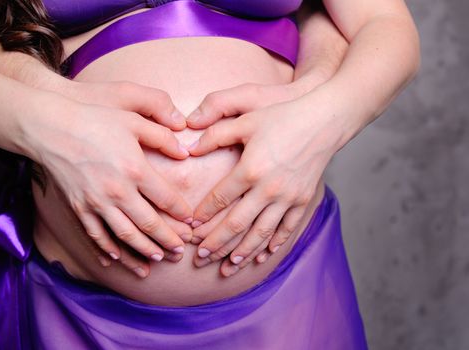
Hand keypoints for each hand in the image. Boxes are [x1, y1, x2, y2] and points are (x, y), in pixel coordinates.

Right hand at [27, 82, 192, 276]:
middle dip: (168, 240)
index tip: (191, 223)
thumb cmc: (95, 119)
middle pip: (149, 224)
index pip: (167, 199)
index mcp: (136, 170)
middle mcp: (118, 192)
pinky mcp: (79, 208)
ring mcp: (97, 203)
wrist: (51, 127)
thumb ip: (162, 136)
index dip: (182, 214)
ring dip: (143, 252)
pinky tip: (115, 259)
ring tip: (157, 260)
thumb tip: (185, 153)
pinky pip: (96, 236)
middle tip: (180, 252)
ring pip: (125, 236)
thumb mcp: (133, 120)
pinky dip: (107, 250)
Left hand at [186, 86, 341, 274]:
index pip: (220, 199)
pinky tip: (263, 256)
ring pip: (261, 233)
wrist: (325, 121)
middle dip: (216, 243)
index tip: (190, 228)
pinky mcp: (303, 200)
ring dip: (243, 252)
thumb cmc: (283, 117)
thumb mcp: (246, 120)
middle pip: (237, 224)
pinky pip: (286, 229)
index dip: (203, 215)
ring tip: (227, 267)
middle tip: (201, 258)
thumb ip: (215, 134)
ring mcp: (288, 197)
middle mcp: (268, 188)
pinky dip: (274, 244)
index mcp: (250, 169)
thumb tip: (189, 148)